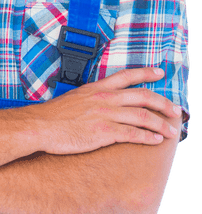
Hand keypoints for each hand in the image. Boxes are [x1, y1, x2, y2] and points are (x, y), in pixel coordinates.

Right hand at [35, 67, 181, 154]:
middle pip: (143, 96)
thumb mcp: (74, 99)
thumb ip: (90, 100)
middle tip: (175, 110)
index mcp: (97, 88)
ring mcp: (106, 115)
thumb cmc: (51, 117)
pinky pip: (132, 134)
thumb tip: (98, 105)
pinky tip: (155, 140)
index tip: (160, 73)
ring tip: (171, 131)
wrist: (39, 126)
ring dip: (160, 124)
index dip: (147, 73)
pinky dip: (147, 137)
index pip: (127, 76)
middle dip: (163, 103)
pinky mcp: (104, 132)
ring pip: (142, 116)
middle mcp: (105, 98)